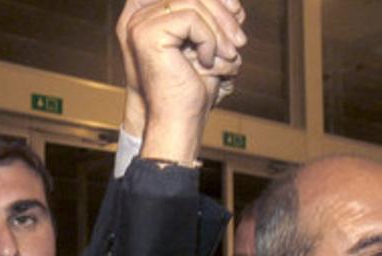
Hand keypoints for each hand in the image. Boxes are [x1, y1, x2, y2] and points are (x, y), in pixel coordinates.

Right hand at [117, 0, 245, 161]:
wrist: (179, 118)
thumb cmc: (193, 86)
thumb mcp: (209, 42)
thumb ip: (216, 16)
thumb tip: (234, 2)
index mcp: (152, 15)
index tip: (236, 14)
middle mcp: (141, 17)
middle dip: (223, 14)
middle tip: (240, 41)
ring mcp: (141, 25)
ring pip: (193, 2)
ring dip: (220, 29)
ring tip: (229, 54)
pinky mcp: (148, 34)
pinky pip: (190, 18)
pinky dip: (208, 39)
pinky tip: (207, 61)